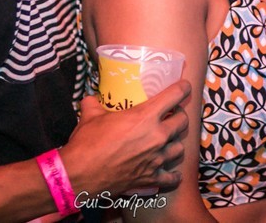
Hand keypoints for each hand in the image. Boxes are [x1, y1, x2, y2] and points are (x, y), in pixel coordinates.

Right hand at [60, 80, 189, 194]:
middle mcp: (157, 136)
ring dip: (176, 143)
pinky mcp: (152, 178)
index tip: (185, 87)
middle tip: (173, 115)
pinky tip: (171, 171)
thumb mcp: (90, 116)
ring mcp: (157, 159)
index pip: (174, 96)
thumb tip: (90, 99)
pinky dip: (173, 174)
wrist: (81, 174)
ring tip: (169, 141)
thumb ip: (94, 104)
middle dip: (179, 116)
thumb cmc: (87, 142)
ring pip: (180, 148)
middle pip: (182, 122)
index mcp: (145, 116)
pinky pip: (173, 177)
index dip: (182, 88)